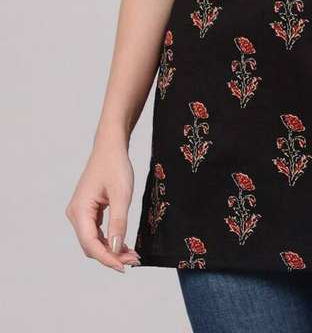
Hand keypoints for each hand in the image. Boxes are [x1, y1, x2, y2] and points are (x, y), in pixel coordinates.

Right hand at [65, 140, 140, 272]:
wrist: (110, 147)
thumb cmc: (115, 166)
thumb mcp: (122, 195)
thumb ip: (118, 223)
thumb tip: (115, 249)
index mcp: (80, 211)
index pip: (91, 244)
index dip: (107, 259)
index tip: (125, 267)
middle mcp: (75, 214)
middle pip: (90, 246)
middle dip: (111, 256)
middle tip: (133, 260)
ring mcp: (80, 213)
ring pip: (93, 241)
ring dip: (110, 249)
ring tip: (131, 254)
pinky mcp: (87, 211)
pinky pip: (96, 232)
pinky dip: (108, 239)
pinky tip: (122, 244)